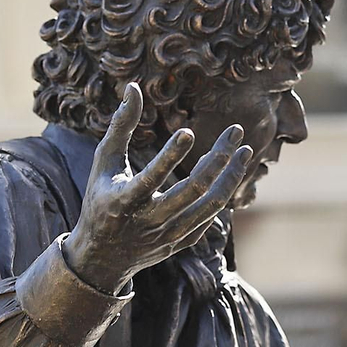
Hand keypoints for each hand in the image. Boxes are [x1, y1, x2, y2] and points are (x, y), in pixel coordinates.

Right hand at [61, 84, 253, 293]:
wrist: (102, 257)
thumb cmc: (101, 199)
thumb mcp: (104, 163)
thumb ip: (120, 126)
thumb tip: (134, 88)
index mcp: (124, 201)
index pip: (151, 178)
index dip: (169, 156)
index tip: (188, 131)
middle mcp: (149, 221)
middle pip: (192, 191)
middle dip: (218, 159)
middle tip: (235, 130)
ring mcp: (169, 235)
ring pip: (210, 206)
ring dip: (231, 177)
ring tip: (245, 151)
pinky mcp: (182, 242)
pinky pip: (209, 217)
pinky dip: (222, 194)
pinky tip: (231, 174)